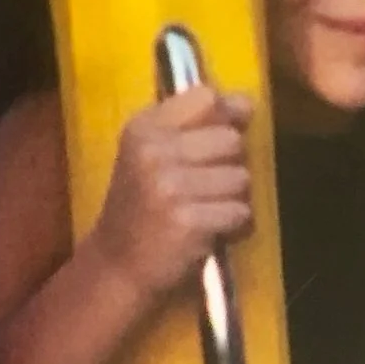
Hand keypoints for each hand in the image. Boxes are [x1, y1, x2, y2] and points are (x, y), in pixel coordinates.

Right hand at [90, 85, 253, 303]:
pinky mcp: (187, 221)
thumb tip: (247, 102)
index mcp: (144, 127)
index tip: (219, 139)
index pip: (206, 98)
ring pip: (241, 178)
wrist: (117, 265)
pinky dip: (234, 226)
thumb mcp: (151, 155)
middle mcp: (153, 151)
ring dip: (234, 199)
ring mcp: (169, 187)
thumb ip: (195, 125)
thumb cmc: (141, 206)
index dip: (225, 116)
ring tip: (207, 210)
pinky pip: (240, 213)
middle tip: (207, 186)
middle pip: (231, 139)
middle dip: (231, 164)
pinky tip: (210, 231)